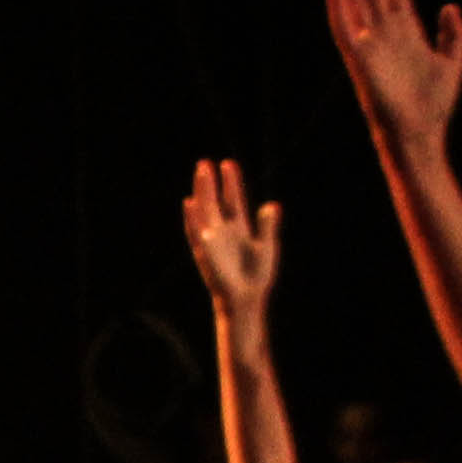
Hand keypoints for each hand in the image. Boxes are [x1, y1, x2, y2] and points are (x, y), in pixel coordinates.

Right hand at [180, 160, 278, 315]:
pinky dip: (192, 218)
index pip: (233, 199)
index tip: (228, 164)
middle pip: (215, 201)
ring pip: (204, 211)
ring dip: (201, 193)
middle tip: (205, 163)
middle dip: (211, 183)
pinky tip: (189, 202)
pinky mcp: (206, 252)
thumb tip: (272, 205)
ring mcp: (213, 239)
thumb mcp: (267, 246)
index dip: (231, 182)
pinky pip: (196, 232)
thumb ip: (267, 225)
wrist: (246, 299)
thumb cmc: (257, 275)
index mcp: (239, 227)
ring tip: (199, 174)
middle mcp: (223, 230)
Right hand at [322, 0, 461, 146]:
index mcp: (407, 36)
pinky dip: (338, 7)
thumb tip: (450, 7)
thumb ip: (454, 35)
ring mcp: (371, 47)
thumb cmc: (435, 107)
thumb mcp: (453, 63)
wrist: (420, 135)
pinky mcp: (359, 61)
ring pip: (358, 4)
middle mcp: (385, 37)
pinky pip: (343, 29)